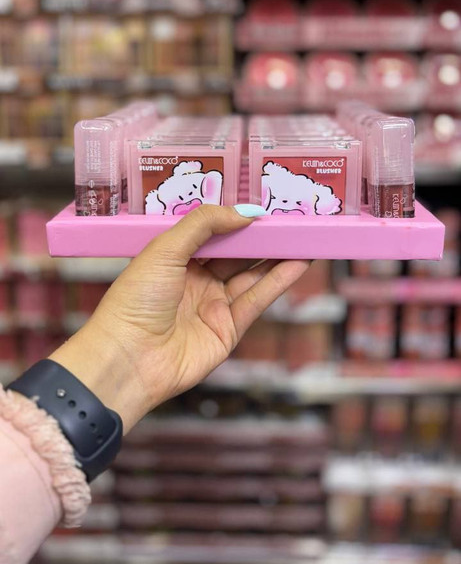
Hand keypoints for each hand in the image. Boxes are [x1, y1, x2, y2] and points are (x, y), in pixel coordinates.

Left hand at [51, 205, 309, 431]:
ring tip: (304, 236)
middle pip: (236, 254)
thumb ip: (204, 224)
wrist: (129, 357)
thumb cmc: (135, 300)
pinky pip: (257, 299)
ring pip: (251, 275)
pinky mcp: (228, 330)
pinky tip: (298, 263)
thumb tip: (244, 212)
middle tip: (291, 218)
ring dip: (277, 257)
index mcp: (173, 259)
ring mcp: (212, 306)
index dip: (235, 220)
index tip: (262, 206)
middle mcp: (194, 281)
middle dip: (261, 237)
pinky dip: (279, 281)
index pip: (211, 234)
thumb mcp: (165, 248)